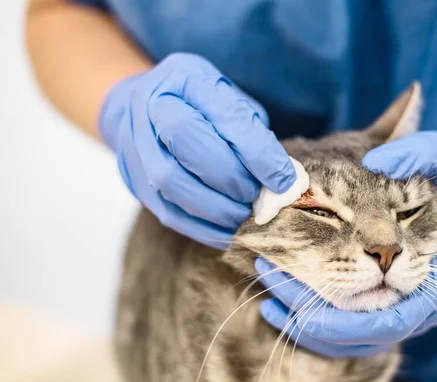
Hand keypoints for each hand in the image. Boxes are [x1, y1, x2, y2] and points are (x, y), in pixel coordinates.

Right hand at [98, 53, 295, 248]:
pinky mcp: (134, 182)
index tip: (284, 179)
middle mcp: (151, 104)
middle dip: (231, 176)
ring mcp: (135, 144)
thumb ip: (254, 133)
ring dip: (217, 207)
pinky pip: (168, 212)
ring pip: (171, 181)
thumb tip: (284, 178)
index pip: (223, 114)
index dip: (258, 151)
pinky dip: (205, 228)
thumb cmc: (199, 106)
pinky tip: (229, 231)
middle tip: (257, 195)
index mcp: (186, 77)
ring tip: (245, 214)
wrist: (138, 112)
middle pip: (186, 140)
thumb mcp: (231, 100)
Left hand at [256, 131, 436, 356]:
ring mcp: (398, 315)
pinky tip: (273, 306)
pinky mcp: (377, 314)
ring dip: (302, 319)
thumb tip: (379, 162)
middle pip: (359, 334)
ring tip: (266, 289)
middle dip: (311, 310)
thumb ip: (416, 152)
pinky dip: (305, 324)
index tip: (298, 282)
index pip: (390, 318)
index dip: (345, 308)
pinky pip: (339, 337)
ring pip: (344, 341)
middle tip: (268, 274)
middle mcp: (418, 309)